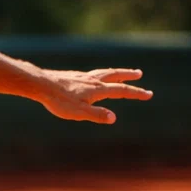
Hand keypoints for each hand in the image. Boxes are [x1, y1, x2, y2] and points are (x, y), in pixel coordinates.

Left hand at [37, 68, 151, 123]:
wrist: (41, 85)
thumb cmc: (59, 101)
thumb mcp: (79, 112)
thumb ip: (97, 114)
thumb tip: (114, 118)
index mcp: (98, 90)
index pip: (121, 91)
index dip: (136, 93)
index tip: (149, 94)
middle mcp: (93, 80)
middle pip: (115, 76)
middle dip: (128, 76)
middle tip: (139, 74)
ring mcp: (83, 77)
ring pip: (104, 72)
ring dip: (116, 72)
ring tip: (123, 73)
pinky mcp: (74, 76)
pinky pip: (93, 74)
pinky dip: (102, 74)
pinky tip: (96, 78)